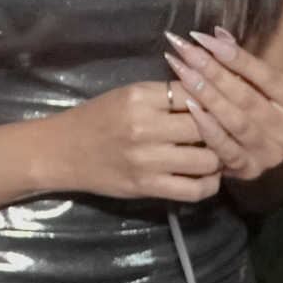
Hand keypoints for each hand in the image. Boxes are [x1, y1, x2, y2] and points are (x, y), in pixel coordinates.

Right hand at [49, 80, 222, 202]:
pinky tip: (206, 176)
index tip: (217, 105)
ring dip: (217, 158)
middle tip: (221, 132)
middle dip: (218, 129)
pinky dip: (208, 184)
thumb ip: (164, 96)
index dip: (211, 99)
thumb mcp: (125, 96)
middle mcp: (145, 127)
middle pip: (207, 125)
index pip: (194, 93)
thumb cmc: (95, 119)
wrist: (61, 152)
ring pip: (208, 159)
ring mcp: (147, 160)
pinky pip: (195, 190)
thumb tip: (209, 97)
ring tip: (213, 154)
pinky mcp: (147, 186)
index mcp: (139, 97)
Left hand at [162, 26, 282, 181]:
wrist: (259, 153)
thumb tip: (217, 33)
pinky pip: (226, 149)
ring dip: (207, 95)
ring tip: (183, 73)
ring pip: (237, 122)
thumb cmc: (259, 109)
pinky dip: (208, 128)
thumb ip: (241, 62)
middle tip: (186, 52)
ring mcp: (271, 156)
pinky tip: (190, 108)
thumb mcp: (259, 86)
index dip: (238, 58)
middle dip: (215, 72)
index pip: (271, 78)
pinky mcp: (249, 170)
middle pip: (249, 99)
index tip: (206, 38)